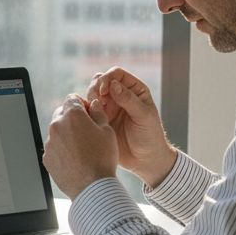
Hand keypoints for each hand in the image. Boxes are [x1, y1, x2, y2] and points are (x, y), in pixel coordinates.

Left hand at [43, 94, 117, 199]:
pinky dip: (62, 149)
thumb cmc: (102, 158)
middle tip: (86, 132)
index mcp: (72, 116)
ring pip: (57, 131)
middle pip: (62, 113)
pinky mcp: (46, 157)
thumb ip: (98, 113)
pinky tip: (75, 159)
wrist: (92, 187)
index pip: (72, 99)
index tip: (88, 114)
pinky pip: (54, 147)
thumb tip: (93, 104)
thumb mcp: (107, 131)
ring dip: (67, 134)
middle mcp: (56, 126)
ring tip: (82, 149)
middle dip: (72, 118)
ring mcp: (49, 142)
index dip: (82, 104)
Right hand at [86, 67, 176, 186]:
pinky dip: (85, 110)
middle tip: (97, 102)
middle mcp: (120, 95)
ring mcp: (109, 107)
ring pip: (92, 94)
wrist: (145, 160)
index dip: (107, 78)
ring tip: (93, 112)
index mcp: (134, 90)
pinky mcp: (100, 119)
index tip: (104, 91)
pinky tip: (88, 119)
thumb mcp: (143, 117)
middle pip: (101, 81)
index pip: (116, 74)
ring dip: (89, 99)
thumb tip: (113, 84)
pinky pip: (88, 109)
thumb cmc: (150, 137)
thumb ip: (129, 100)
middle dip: (95, 88)